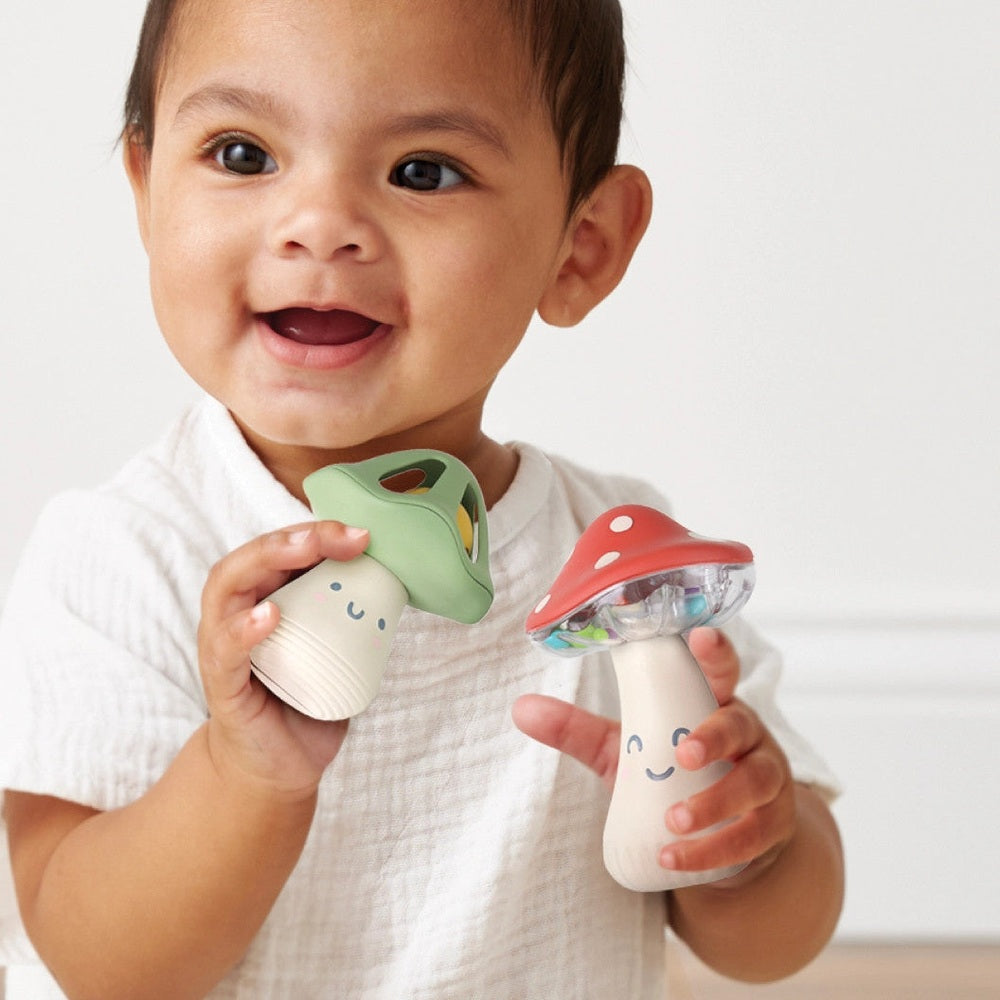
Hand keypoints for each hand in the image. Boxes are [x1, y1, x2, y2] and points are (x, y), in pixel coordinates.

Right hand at [198, 521, 369, 801]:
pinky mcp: (222, 687)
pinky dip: (244, 630)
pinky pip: (226, 652)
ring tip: (304, 550)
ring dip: (266, 561)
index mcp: (265, 596)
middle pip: (254, 557)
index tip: (363, 534)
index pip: (282, 549)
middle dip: (297, 537)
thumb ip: (355, 611)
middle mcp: (237, 613)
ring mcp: (224, 647)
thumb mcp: (336, 645)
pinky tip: (269, 615)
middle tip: (341, 536)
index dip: (318, 531)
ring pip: (228, 589)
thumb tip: (405, 575)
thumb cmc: (308, 696)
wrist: (281, 765)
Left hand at [512, 628, 796, 884]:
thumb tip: (520, 708)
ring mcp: (769, 780)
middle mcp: (748, 735)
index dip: (715, 652)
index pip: (721, 670)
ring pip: (755, 784)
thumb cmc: (674, 775)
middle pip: (741, 726)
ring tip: (674, 822)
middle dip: (714, 737)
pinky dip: (716, 850)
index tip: (700, 637)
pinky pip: (754, 836)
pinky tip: (676, 858)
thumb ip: (579, 730)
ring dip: (715, 804)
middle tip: (684, 754)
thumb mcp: (626, 751)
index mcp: (713, 704)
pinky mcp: (775, 825)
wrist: (729, 835)